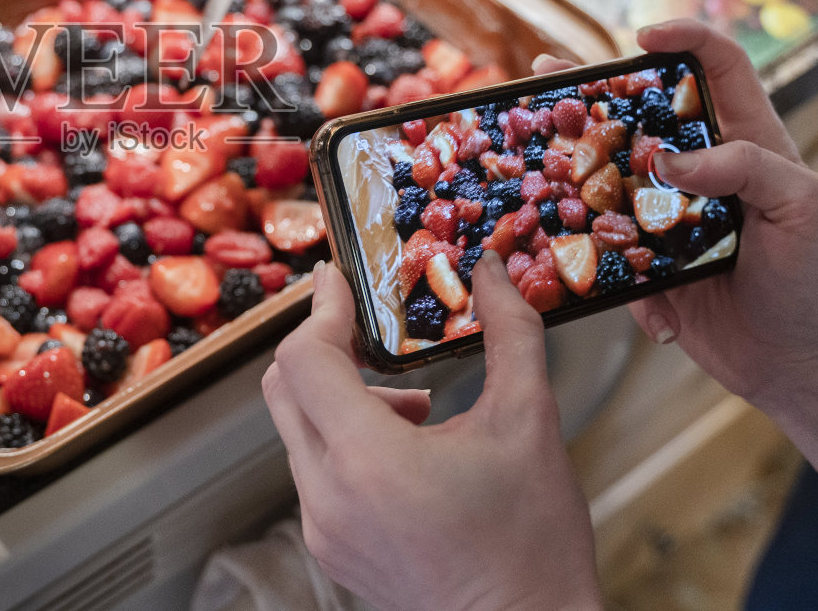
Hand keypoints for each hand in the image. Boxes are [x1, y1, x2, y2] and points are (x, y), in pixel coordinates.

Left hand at [263, 257, 601, 610]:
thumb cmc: (533, 544)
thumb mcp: (530, 422)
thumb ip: (510, 333)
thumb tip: (489, 270)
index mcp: (371, 462)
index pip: (304, 360)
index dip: (320, 310)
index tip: (340, 282)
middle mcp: (330, 497)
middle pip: (284, 388)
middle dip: (325, 348)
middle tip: (372, 334)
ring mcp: (323, 527)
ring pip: (297, 429)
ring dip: (342, 397)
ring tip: (418, 410)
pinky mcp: (329, 546)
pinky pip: (312, 469)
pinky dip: (344, 440)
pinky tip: (406, 449)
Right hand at [534, 19, 817, 406]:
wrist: (794, 363)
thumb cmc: (814, 279)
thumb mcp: (806, 207)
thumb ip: (747, 166)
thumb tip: (668, 160)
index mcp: (749, 142)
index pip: (719, 67)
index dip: (685, 38)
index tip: (643, 35)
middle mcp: (702, 170)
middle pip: (643, 112)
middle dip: (594, 87)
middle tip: (548, 71)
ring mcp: (668, 214)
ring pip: (609, 174)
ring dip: (572, 166)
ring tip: (533, 150)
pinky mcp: (646, 259)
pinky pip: (608, 250)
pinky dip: (613, 275)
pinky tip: (636, 300)